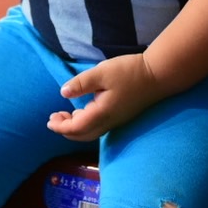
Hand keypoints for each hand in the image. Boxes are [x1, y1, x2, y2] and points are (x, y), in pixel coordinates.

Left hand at [46, 54, 164, 141]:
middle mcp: (108, 122)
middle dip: (65, 130)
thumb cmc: (129, 71)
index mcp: (101, 113)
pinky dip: (85, 122)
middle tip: (53, 119)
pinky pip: (98, 126)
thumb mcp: (102, 73)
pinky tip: (83, 109)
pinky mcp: (121, 115)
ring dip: (75, 127)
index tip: (49, 121)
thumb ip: (81, 83)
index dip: (60, 127)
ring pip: (90, 132)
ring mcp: (116, 120)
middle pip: (82, 135)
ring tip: (63, 115)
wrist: (158, 75)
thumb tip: (63, 93)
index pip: (76, 128)